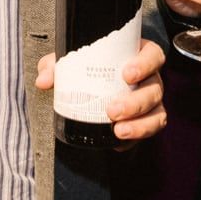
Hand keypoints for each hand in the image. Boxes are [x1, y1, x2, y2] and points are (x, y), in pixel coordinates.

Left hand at [35, 38, 167, 142]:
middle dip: (136, 102)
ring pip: (157, 114)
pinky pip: (148, 132)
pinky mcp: (147, 122)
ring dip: (140, 125)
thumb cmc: (89, 65)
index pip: (153, 56)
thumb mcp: (72, 60)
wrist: (94, 86)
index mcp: (138, 56)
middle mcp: (150, 79)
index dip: (145, 64)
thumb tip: (43, 81)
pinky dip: (135, 138)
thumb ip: (56, 66)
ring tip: (119, 131)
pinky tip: (118, 144)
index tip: (127, 74)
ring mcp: (151, 102)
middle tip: (112, 110)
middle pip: (154, 89)